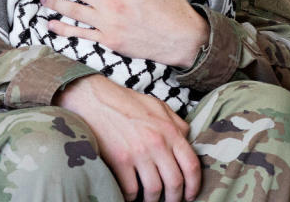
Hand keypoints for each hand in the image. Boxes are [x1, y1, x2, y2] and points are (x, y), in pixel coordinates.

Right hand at [54, 74, 199, 201]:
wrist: (95, 99)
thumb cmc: (126, 102)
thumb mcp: (158, 106)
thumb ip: (176, 123)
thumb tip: (188, 140)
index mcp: (170, 130)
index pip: (191, 165)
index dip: (194, 186)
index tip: (190, 195)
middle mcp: (157, 143)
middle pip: (175, 182)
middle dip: (175, 198)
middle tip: (171, 201)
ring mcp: (138, 152)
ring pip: (154, 190)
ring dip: (153, 200)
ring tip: (150, 200)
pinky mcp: (119, 160)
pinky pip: (131, 189)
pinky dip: (132, 197)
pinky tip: (132, 195)